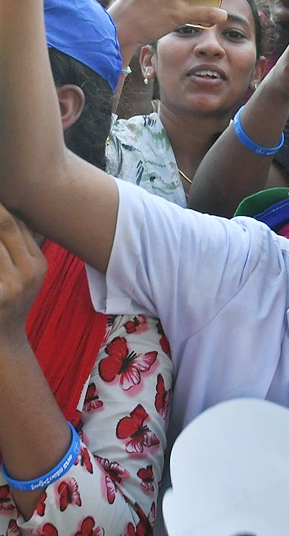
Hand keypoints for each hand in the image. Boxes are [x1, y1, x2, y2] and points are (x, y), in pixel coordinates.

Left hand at [0, 206, 45, 345]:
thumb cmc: (9, 303)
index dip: (2, 206)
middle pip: (6, 227)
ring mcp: (12, 285)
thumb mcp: (27, 276)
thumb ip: (26, 247)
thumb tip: (30, 217)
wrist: (2, 344)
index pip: (19, 224)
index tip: (0, 192)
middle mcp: (29, 272)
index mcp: (38, 263)